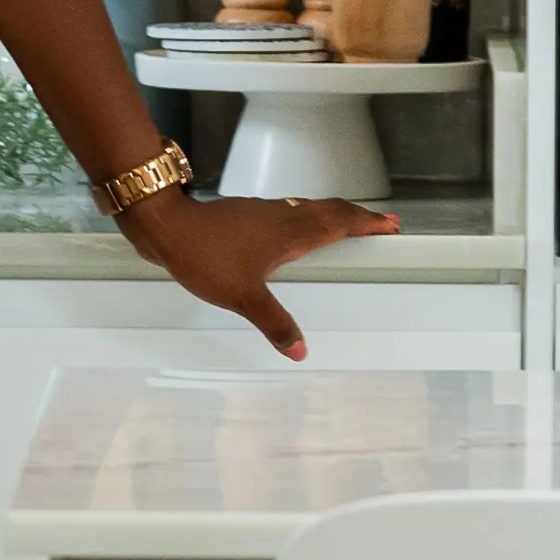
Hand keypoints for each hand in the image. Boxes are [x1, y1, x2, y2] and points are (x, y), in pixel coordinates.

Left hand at [124, 183, 394, 364]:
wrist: (167, 225)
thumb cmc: (206, 257)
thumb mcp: (242, 297)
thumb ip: (273, 323)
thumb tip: (299, 350)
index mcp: (291, 233)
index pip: (339, 222)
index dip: (367, 223)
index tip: (391, 226)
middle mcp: (283, 217)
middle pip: (330, 210)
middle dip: (357, 217)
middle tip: (380, 225)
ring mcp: (264, 212)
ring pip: (309, 208)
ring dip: (332, 216)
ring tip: (346, 227)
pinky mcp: (246, 214)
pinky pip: (289, 212)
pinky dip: (306, 219)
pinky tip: (295, 234)